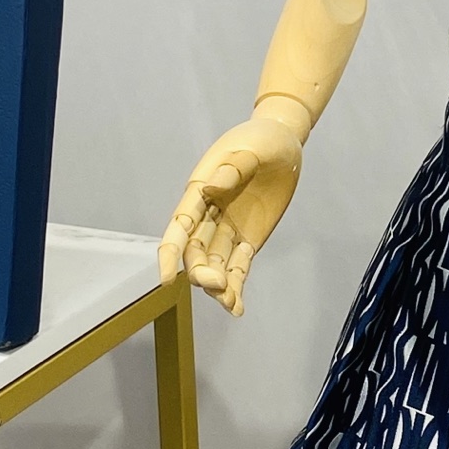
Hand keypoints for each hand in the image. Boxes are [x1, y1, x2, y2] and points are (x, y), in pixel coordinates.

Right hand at [157, 107, 304, 315]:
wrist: (283, 143)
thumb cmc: (261, 141)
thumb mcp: (250, 149)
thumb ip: (233, 168)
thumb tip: (210, 187)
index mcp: (200, 191)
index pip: (179, 226)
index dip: (169, 253)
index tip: (165, 279)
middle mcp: (208, 214)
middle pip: (196, 251)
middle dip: (201, 272)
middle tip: (218, 287)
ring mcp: (227, 229)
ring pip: (215, 263)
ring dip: (219, 285)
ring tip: (231, 303)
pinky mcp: (247, 239)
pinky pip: (238, 266)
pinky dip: (236, 285)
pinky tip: (237, 307)